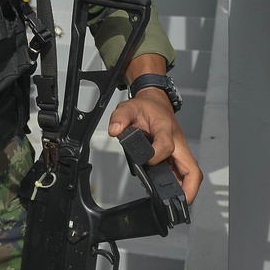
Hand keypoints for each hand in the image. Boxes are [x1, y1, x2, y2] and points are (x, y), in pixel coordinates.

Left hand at [108, 90, 202, 204]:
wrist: (156, 104)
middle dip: (188, 188)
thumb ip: (120, 117)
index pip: (166, 146)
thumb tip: (115, 130)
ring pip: (190, 174)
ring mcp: (179, 152)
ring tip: (171, 203)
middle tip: (178, 202)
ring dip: (185, 190)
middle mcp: (177, 143)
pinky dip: (179, 185)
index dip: (157, 155)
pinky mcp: (177, 157)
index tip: (146, 161)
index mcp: (166, 129)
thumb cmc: (146, 108)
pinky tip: (166, 193)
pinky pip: (183, 174)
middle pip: (192, 169)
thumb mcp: (129, 107)